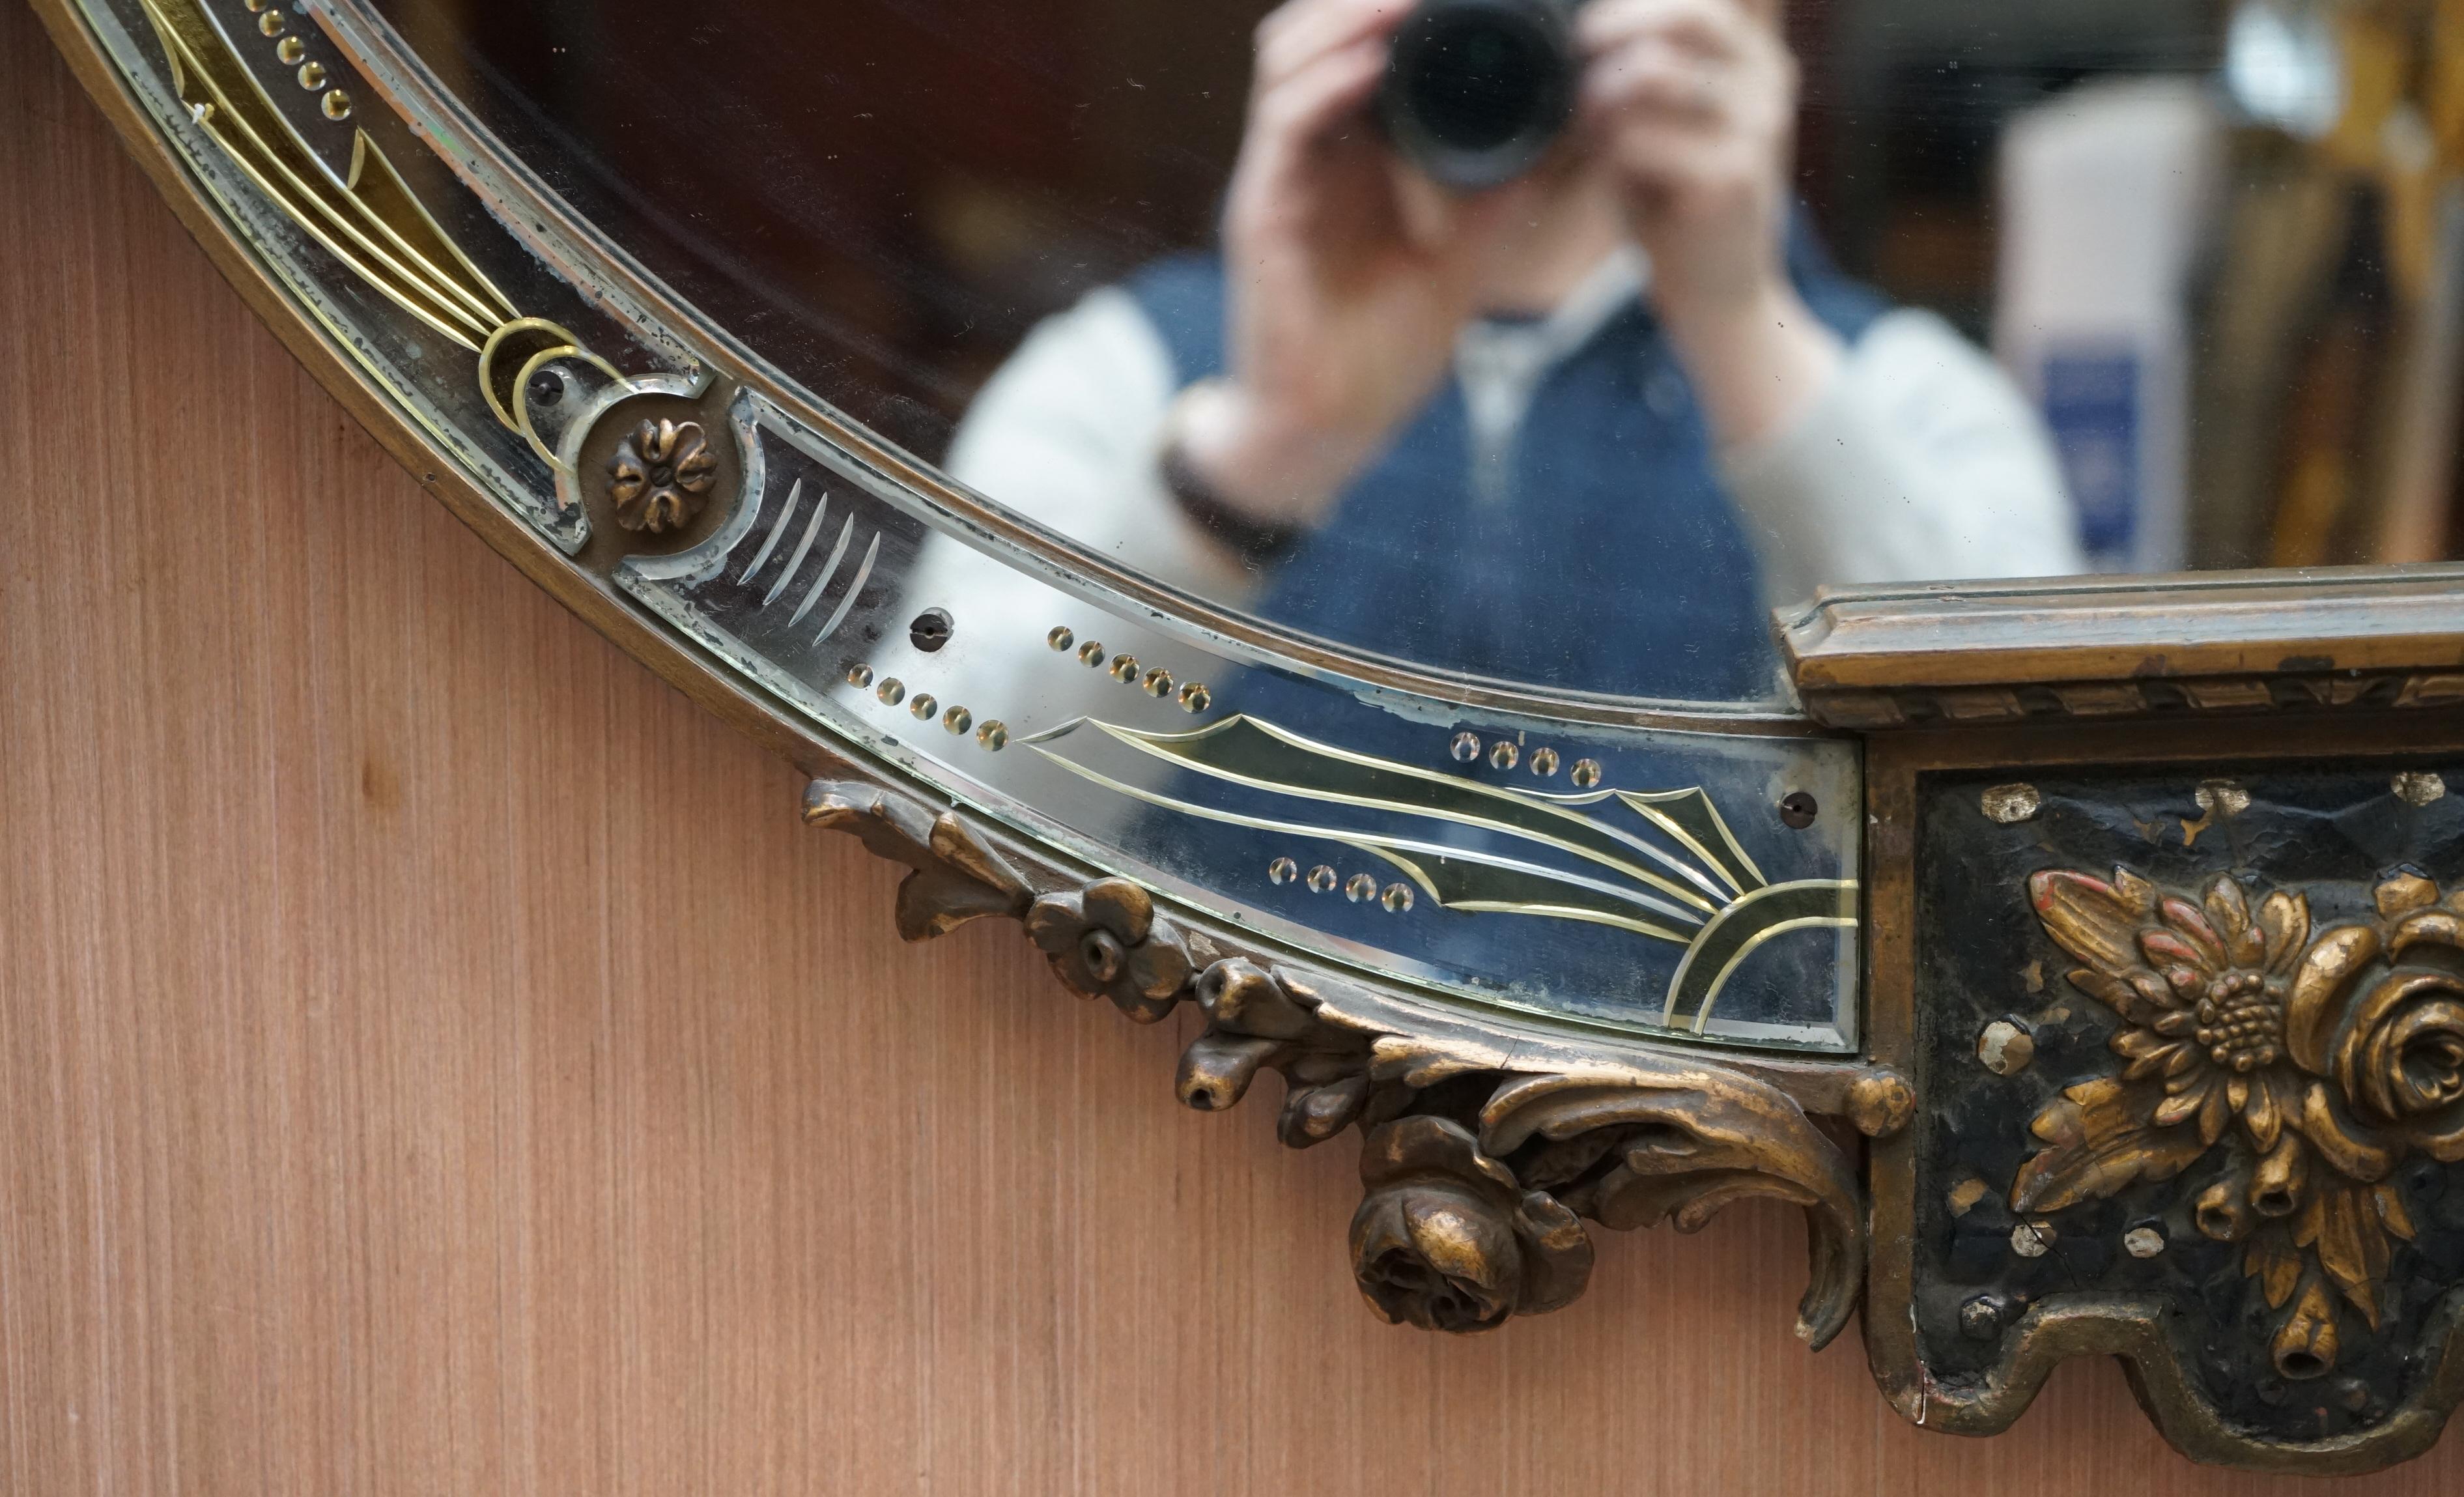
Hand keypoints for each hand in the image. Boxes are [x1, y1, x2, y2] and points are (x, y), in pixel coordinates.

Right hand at [1176, 0, 1542, 524]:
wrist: (1328, 431)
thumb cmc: (1385, 348)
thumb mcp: (1467, 251)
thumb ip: (1504, 187)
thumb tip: (1573, 124)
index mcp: (1347, 153)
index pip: (1356, 45)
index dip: (1395, 6)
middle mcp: (1303, 153)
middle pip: (1311, 32)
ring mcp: (1275, 178)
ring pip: (1287, 59)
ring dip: (1347, 18)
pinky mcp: (1260, 215)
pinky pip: (1284, 125)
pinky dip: (1327, 85)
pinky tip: (1374, 64)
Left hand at [1576, 0, 1842, 445]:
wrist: (1718, 294)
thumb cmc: (1678, 204)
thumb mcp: (1664, 122)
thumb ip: (1643, 72)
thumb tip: (1585, 30)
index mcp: (1757, 58)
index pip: (1703, 0)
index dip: (1635, 5)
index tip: (1587, 31)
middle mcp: (1769, 81)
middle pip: (1689, 14)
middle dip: (1616, 26)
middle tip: (1575, 53)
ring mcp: (1757, 129)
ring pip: (1653, 73)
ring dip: (1602, 97)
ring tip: (1594, 131)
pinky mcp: (1731, 179)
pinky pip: (1639, 139)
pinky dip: (1607, 153)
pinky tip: (1613, 175)